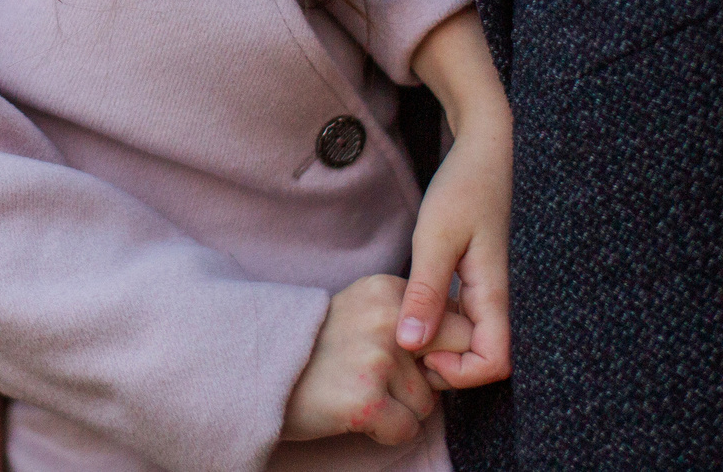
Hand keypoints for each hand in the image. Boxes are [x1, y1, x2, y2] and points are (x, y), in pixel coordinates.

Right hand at [282, 273, 471, 445]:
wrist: (258, 371)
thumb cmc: (316, 346)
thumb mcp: (362, 309)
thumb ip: (407, 316)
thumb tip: (464, 338)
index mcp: (389, 291)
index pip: (459, 320)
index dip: (447, 348)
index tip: (422, 360)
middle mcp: (388, 320)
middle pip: (457, 358)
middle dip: (436, 378)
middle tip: (393, 381)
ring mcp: (377, 360)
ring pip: (428, 404)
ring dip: (401, 409)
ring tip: (359, 390)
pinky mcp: (367, 401)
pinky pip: (407, 431)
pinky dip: (385, 431)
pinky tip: (353, 411)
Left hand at [395, 112, 511, 388]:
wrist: (483, 151)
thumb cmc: (463, 187)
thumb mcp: (435, 236)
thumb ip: (425, 291)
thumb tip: (410, 344)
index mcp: (496, 294)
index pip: (495, 364)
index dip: (460, 372)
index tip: (422, 350)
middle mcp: (499, 301)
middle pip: (484, 361)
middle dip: (446, 364)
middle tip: (404, 340)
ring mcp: (489, 294)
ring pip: (472, 343)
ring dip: (441, 344)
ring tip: (406, 324)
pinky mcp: (478, 285)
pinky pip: (464, 322)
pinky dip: (440, 325)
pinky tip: (415, 307)